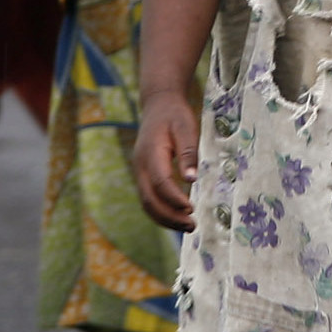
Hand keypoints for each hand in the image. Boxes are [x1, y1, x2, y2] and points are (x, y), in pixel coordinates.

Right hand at [131, 88, 201, 231]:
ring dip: (165, 219)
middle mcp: (140, 165)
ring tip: (188, 227)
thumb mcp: (186, 128)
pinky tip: (178, 217)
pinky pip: (148, 199)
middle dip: (170, 216)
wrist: (159, 105)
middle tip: (192, 225)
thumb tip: (191, 180)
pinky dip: (161, 212)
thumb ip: (188, 154)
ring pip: (147, 203)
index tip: (191, 208)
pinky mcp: (143, 175)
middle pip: (150, 199)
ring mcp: (139, 171)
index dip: (175, 198)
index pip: (160, 183)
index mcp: (151, 153)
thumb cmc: (175, 115)